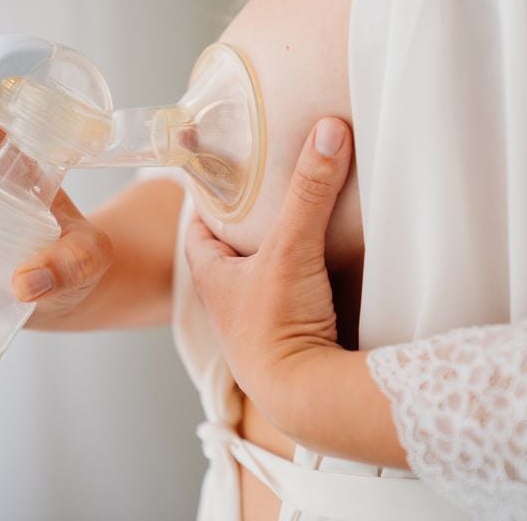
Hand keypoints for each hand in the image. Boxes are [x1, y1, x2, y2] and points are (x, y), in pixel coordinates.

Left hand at [185, 118, 352, 425]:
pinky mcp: (288, 335)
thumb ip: (310, 192)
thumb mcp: (290, 249)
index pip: (198, 225)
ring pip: (263, 271)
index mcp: (211, 274)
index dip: (209, 198)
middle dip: (250, 219)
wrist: (305, 397)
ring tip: (304, 213)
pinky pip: (292, 293)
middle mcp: (228, 298)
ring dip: (280, 248)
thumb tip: (328, 129)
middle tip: (275, 185)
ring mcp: (257, 320)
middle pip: (232, 247)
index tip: (227, 171)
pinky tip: (328, 261)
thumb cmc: (276, 327)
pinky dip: (305, 274)